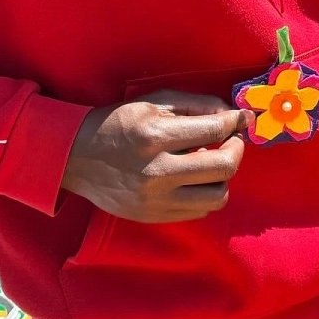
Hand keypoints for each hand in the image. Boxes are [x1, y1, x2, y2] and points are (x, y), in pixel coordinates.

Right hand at [62, 90, 252, 223]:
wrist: (76, 158)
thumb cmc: (119, 123)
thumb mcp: (155, 102)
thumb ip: (197, 105)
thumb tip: (234, 115)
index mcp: (155, 137)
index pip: (214, 131)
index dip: (236, 122)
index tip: (243, 118)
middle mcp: (157, 172)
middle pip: (224, 168)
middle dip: (237, 150)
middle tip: (231, 140)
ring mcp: (156, 200)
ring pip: (218, 197)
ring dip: (222, 177)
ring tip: (210, 162)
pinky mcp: (154, 216)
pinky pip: (199, 211)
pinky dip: (204, 193)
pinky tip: (193, 178)